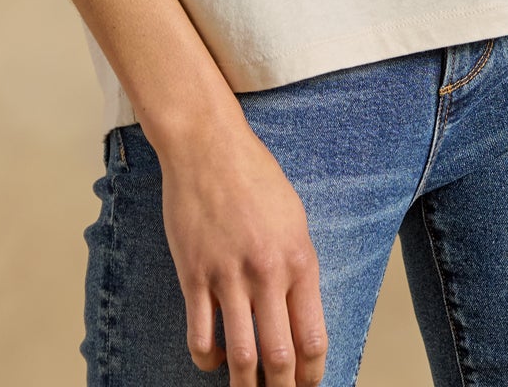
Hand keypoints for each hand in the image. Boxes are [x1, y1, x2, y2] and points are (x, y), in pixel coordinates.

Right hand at [156, 111, 329, 385]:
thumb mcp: (294, 219)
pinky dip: (208, 359)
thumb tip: (299, 317)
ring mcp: (228, 277)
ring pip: (241, 358)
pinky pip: (200, 336)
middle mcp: (267, 273)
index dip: (313, 376)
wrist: (209, 146)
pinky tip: (214, 358)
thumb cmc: (254, 177)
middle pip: (280, 359)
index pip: (313, 339)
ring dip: (245, 386)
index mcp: (298, 260)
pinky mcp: (194, 275)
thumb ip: (298, 269)